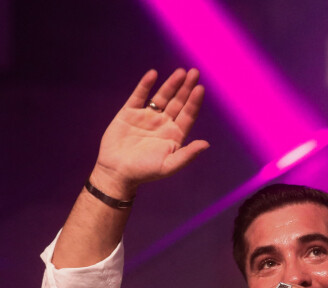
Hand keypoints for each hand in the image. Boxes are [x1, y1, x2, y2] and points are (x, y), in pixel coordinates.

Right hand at [91, 68, 209, 197]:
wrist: (117, 172)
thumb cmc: (145, 172)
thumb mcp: (169, 166)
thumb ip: (188, 155)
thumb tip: (207, 144)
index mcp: (174, 135)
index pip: (188, 115)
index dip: (194, 102)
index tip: (200, 88)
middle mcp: (163, 124)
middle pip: (178, 102)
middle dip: (186, 88)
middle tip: (195, 72)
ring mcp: (147, 117)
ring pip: (162, 96)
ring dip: (171, 84)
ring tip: (181, 72)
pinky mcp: (129, 113)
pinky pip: (139, 95)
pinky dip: (145, 85)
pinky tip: (153, 74)